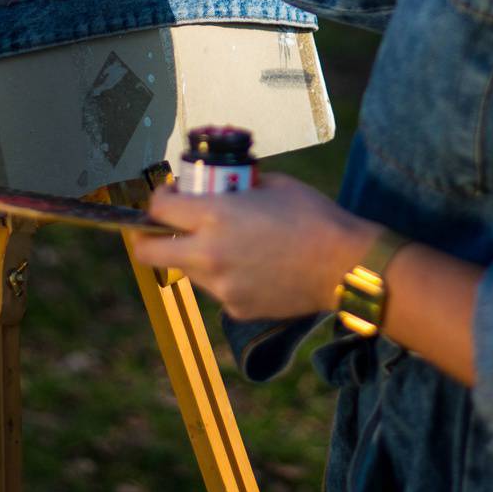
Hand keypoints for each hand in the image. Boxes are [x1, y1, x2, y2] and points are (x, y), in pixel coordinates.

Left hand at [129, 172, 381, 320]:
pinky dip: (224, 276)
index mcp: (214, 217)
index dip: (159, 198)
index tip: (170, 194)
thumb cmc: (313, 217)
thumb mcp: (272, 184)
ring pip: (186, 270)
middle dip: (148, 237)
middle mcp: (209, 254)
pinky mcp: (236, 308)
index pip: (158, 208)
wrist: (344, 267)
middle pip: (148, 252)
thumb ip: (236, 186)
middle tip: (166, 226)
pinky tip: (254, 265)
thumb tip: (217, 183)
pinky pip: (216, 288)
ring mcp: (220, 287)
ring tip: (228, 243)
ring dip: (193, 254)